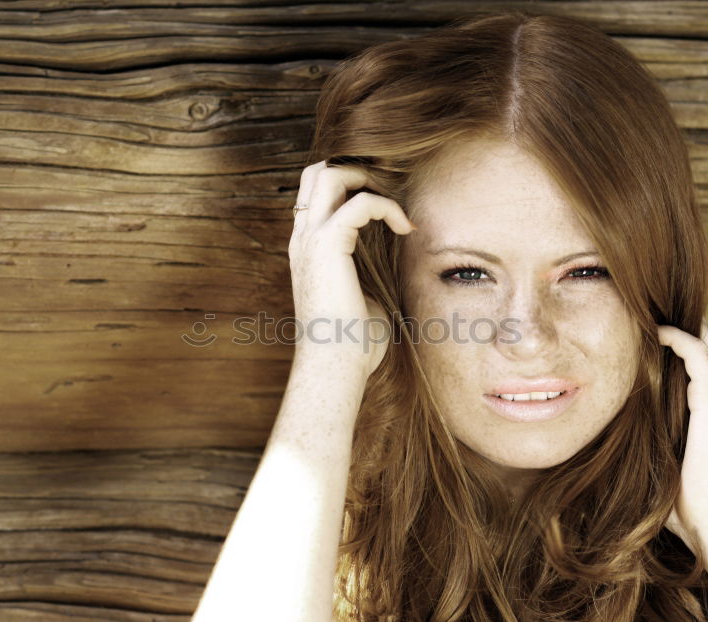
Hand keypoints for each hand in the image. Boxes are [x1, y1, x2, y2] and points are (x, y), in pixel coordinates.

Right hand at [288, 160, 414, 375]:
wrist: (335, 367)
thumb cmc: (352, 345)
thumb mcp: (362, 297)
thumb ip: (368, 272)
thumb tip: (395, 263)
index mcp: (307, 251)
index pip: (316, 195)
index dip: (349, 185)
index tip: (386, 206)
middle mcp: (303, 240)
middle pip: (315, 172)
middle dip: (354, 168)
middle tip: (388, 191)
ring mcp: (310, 241)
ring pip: (327, 174)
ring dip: (366, 178)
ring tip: (394, 204)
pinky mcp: (327, 247)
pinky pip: (358, 203)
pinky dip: (385, 206)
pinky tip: (405, 228)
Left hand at [657, 319, 707, 555]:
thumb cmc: (687, 509)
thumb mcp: (659, 470)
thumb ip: (642, 455)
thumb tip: (600, 459)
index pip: (697, 368)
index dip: (674, 348)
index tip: (641, 337)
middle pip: (707, 347)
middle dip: (678, 329)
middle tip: (643, 317)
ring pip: (706, 343)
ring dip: (677, 327)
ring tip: (645, 315)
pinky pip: (698, 353)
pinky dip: (677, 337)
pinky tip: (654, 331)